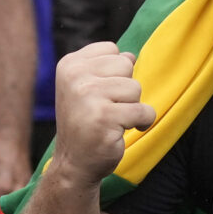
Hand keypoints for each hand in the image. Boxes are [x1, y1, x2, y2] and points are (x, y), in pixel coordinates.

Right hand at [48, 42, 155, 185]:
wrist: (74, 163)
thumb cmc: (85, 123)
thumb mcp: (86, 87)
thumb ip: (105, 67)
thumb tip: (131, 55)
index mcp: (69, 65)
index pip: (112, 50)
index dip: (114, 74)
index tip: (98, 94)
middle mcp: (75, 77)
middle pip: (126, 65)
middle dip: (124, 89)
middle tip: (105, 109)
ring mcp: (87, 96)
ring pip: (136, 88)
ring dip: (131, 107)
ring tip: (111, 120)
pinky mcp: (104, 117)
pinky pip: (143, 111)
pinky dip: (141, 123)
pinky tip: (120, 131)